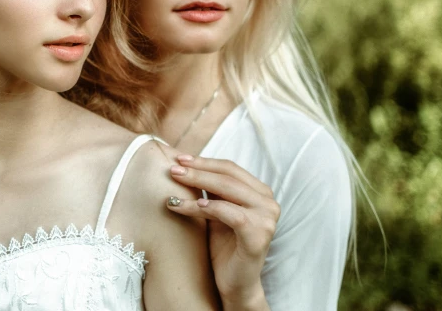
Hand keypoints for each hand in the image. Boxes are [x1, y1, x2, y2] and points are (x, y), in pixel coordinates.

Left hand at [167, 155, 278, 310]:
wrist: (234, 283)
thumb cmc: (223, 246)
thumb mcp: (215, 211)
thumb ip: (209, 189)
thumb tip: (184, 162)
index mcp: (259, 192)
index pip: (230, 168)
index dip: (204, 161)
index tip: (179, 158)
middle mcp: (268, 202)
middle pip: (228, 175)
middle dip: (197, 170)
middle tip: (173, 169)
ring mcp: (267, 218)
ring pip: (228, 190)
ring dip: (197, 183)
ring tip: (174, 183)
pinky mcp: (259, 235)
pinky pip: (229, 213)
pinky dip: (209, 207)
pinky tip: (191, 205)